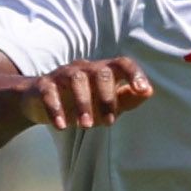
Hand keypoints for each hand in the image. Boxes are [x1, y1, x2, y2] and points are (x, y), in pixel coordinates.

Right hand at [22, 58, 153, 129]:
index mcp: (103, 71)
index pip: (123, 64)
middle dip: (106, 97)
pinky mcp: (44, 85)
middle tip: (109, 123)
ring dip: (83, 103)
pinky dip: (55, 109)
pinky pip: (49, 93)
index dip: (135, 74)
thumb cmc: (83, 101)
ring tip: (86, 126)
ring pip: (76, 80)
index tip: (143, 89)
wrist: (42, 101)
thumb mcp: (107, 102)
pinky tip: (61, 126)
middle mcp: (84, 68)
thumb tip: (149, 92)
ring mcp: (63, 75)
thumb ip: (128, 98)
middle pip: (100, 73)